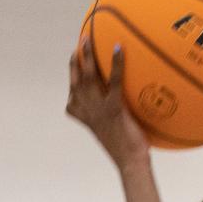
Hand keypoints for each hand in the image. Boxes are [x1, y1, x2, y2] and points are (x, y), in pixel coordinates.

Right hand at [66, 38, 149, 170]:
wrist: (130, 162)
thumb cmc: (128, 151)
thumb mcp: (115, 131)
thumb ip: (115, 118)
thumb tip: (129, 109)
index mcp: (82, 116)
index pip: (72, 93)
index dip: (72, 75)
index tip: (74, 61)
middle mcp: (86, 110)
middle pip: (76, 80)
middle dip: (76, 59)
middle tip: (80, 42)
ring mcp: (98, 109)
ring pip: (88, 77)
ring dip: (87, 56)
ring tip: (88, 39)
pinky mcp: (113, 109)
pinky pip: (113, 81)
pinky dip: (115, 64)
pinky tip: (119, 49)